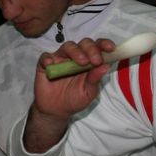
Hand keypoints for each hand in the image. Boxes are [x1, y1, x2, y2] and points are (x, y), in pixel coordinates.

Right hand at [24, 38, 114, 152]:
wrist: (56, 111)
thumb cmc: (75, 99)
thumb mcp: (88, 92)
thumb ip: (95, 80)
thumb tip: (105, 66)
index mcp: (90, 62)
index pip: (98, 47)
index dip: (104, 45)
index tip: (110, 48)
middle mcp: (76, 57)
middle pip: (84, 44)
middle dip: (91, 49)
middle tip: (95, 60)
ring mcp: (61, 59)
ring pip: (68, 46)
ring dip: (75, 52)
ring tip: (81, 62)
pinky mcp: (46, 64)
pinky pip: (46, 57)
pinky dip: (48, 58)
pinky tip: (51, 64)